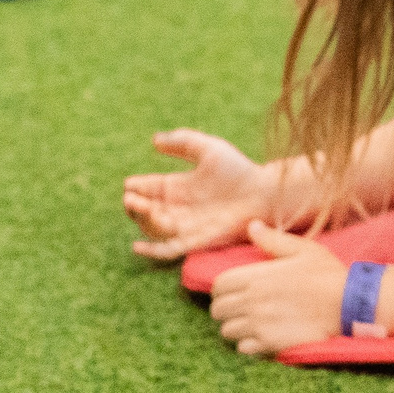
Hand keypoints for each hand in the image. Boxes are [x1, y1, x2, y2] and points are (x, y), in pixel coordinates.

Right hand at [124, 130, 276, 260]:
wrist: (264, 195)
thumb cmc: (239, 171)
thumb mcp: (209, 149)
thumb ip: (183, 141)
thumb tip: (154, 140)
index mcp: (179, 186)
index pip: (149, 188)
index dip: (136, 187)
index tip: (129, 184)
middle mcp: (178, 207)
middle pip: (145, 209)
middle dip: (134, 205)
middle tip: (131, 198)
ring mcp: (185, 226)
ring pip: (153, 228)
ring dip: (143, 221)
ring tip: (143, 208)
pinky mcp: (194, 241)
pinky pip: (167, 251)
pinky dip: (151, 252)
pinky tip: (137, 246)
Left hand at [208, 222, 348, 356]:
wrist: (347, 304)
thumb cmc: (327, 274)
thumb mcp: (303, 250)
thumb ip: (272, 240)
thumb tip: (252, 226)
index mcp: (256, 276)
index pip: (218, 286)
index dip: (222, 290)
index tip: (233, 292)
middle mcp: (252, 300)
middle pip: (218, 311)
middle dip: (226, 310)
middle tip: (241, 309)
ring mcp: (259, 323)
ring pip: (227, 331)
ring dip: (236, 328)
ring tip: (252, 324)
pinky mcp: (269, 342)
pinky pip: (243, 348)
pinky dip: (249, 344)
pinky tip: (263, 337)